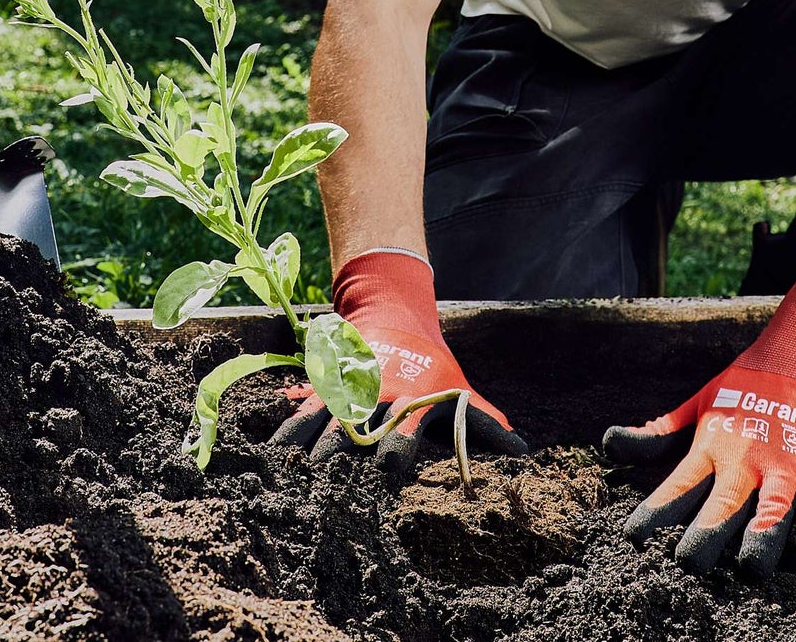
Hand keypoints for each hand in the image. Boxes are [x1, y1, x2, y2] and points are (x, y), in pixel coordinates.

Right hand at [271, 249, 525, 473]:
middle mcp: (377, 399)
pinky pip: (305, 411)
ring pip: (325, 422)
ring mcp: (349, 392)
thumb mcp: (457, 389)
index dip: (394, 453)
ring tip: (292, 472)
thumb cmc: (432, 364)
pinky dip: (289, 430)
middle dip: (342, 458)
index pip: (402, 434)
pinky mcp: (327, 388)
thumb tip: (524, 450)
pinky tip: (272, 453)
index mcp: (409, 403)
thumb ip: (483, 422)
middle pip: (357, 433)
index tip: (386, 472)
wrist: (394, 313)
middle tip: (326, 483)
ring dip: (309, 448)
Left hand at [603, 267, 795, 577]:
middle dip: (704, 537)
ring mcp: (786, 464)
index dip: (655, 510)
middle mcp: (746, 459)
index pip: (678, 484)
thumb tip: (610, 444)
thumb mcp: (700, 403)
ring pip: (772, 512)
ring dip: (761, 540)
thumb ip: (660, 432)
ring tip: (749, 568)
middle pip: (722, 505)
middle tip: (687, 564)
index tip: (633, 536)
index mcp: (714, 445)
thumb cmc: (749, 382)